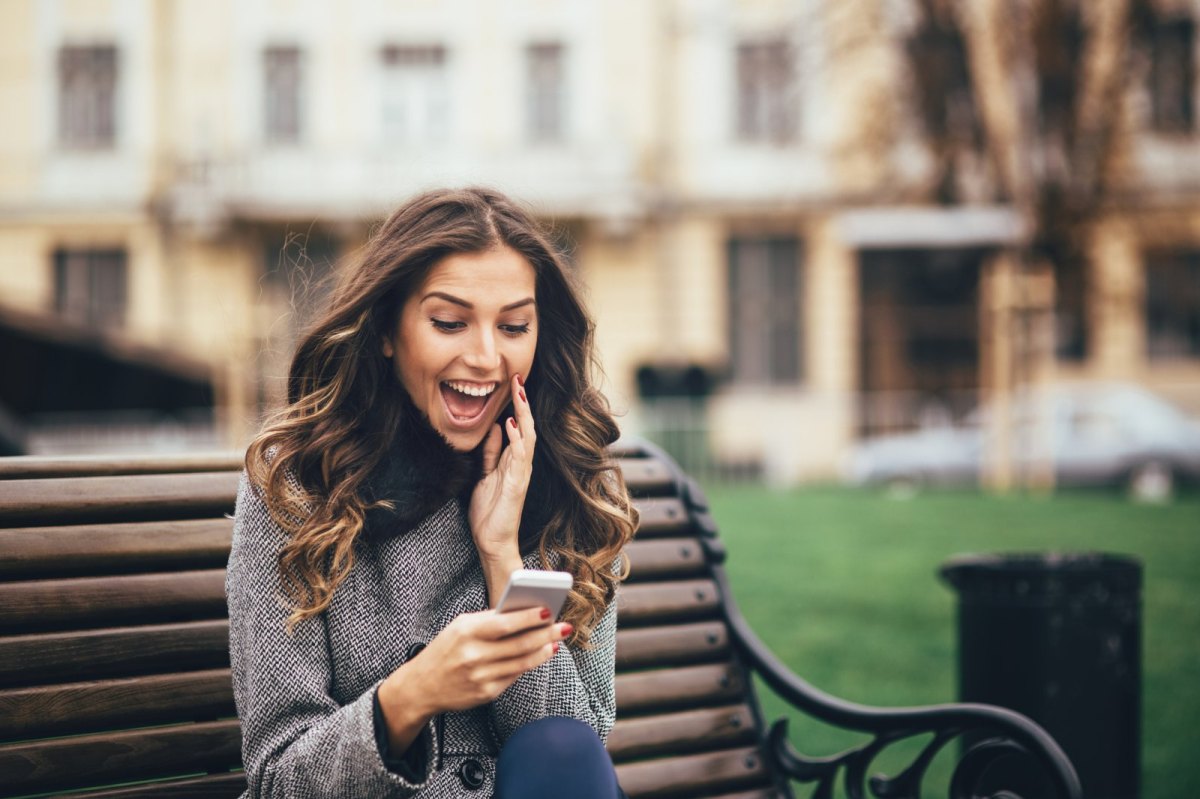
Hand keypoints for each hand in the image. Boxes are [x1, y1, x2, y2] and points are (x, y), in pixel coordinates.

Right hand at [376, 607, 570, 752]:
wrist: (421, 686)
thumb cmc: (446, 650)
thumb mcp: (460, 627)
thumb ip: (489, 620)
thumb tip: (524, 613)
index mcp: (467, 632)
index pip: (505, 623)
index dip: (529, 617)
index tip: (548, 610)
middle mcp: (474, 655)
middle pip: (519, 644)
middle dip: (546, 634)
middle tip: (564, 626)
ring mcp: (481, 676)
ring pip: (522, 662)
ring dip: (544, 650)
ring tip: (556, 640)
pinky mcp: (486, 693)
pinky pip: (514, 676)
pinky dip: (531, 664)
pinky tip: (541, 655)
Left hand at [469, 374, 534, 576]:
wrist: (493, 541)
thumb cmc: (490, 511)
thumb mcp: (485, 475)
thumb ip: (491, 453)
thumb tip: (497, 428)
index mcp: (513, 461)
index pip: (518, 426)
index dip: (516, 405)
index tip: (513, 382)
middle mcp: (521, 464)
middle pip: (526, 426)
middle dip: (522, 402)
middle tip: (517, 378)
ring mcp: (521, 474)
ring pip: (527, 438)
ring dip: (523, 415)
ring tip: (518, 393)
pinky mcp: (517, 484)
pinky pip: (518, 458)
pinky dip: (516, 440)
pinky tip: (511, 424)